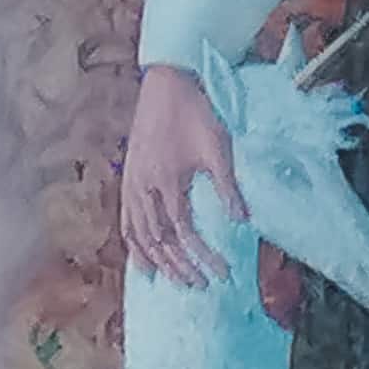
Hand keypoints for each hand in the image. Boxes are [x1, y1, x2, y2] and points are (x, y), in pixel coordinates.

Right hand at [118, 63, 246, 286]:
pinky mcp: (130, 177)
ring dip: (154, 259)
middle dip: (178, 265)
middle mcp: (145, 187)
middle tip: (197, 285)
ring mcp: (133, 183)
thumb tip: (241, 221)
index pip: (184, 232)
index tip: (221, 273)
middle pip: (158, 240)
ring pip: (138, 233)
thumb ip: (227, 187)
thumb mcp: (217, 148)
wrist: (166, 83)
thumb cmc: (195, 112)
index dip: (201, 256)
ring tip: (166, 279)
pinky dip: (133, 240)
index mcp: (167, 181)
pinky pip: (126, 218)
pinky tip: (140, 254)